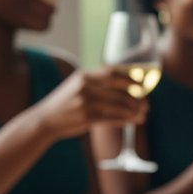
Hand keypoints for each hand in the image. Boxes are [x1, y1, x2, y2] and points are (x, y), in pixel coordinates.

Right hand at [29, 69, 147, 140]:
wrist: (45, 119)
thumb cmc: (65, 102)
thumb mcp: (77, 85)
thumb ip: (96, 82)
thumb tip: (125, 84)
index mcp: (84, 75)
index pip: (113, 72)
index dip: (131, 77)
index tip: (143, 84)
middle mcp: (85, 87)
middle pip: (120, 89)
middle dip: (137, 97)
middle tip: (146, 103)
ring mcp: (86, 103)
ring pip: (120, 105)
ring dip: (135, 111)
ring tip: (142, 114)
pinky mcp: (87, 118)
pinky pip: (114, 118)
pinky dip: (127, 120)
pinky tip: (134, 121)